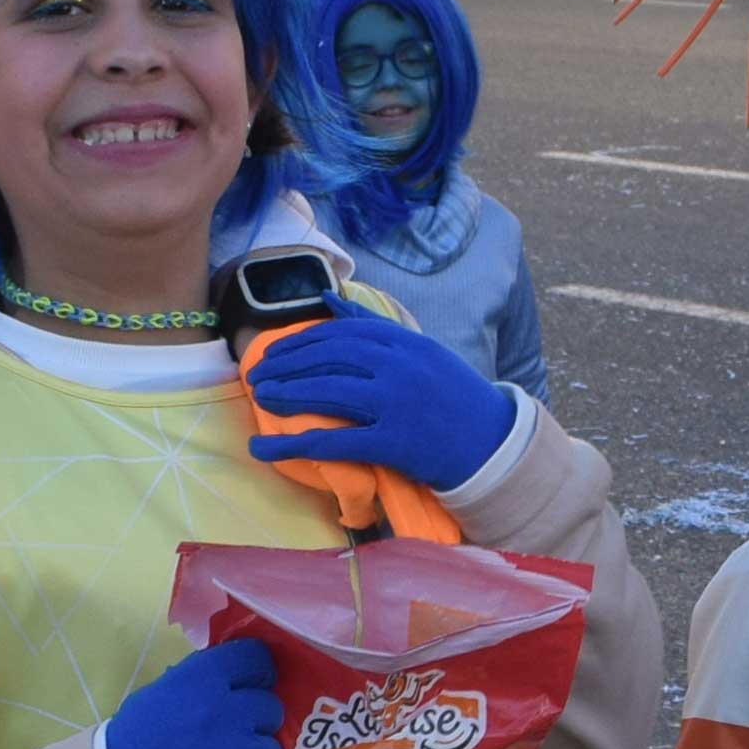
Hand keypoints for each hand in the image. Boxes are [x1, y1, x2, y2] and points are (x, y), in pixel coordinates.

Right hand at [100, 632, 288, 748]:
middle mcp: (229, 711)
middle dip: (256, 722)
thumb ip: (198, 686)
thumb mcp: (158, 697)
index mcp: (203, 679)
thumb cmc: (129, 747)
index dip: (257, 674)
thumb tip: (228, 683)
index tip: (249, 688)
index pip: (256, 659)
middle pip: (271, 707)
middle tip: (232, 738)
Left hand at [244, 309, 516, 492]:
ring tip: (260, 399)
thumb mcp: (420, 350)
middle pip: (328, 360)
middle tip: (257, 377)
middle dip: (286, 366)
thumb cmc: (453, 396)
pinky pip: (334, 443)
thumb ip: (374, 326)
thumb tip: (328, 298)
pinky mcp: (393, 443)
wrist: (491, 443)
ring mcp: (396, 404)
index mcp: (404, 342)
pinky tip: (265, 450)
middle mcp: (399, 366)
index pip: (339, 334)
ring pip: (326, 394)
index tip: (273, 354)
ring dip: (285, 396)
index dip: (299, 343)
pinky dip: (294, 447)